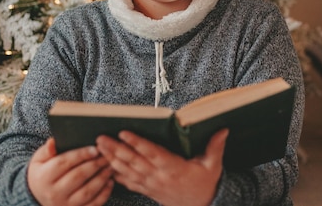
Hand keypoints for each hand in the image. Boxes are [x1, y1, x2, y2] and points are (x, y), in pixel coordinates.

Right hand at [27, 138, 114, 205]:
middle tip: (107, 156)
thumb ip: (47, 151)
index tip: (95, 148)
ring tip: (110, 167)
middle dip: (95, 164)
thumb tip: (53, 141)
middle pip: (78, 176)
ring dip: (102, 178)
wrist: (38, 195)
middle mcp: (53, 193)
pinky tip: (110, 182)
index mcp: (44, 177)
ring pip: (87, 192)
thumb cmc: (43, 172)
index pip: (64, 163)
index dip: (81, 155)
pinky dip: (104, 193)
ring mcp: (65, 204)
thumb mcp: (40, 160)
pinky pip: (93, 204)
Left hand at [96, 129, 228, 205]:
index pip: (151, 153)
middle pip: (134, 161)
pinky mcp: (148, 191)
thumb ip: (215, 146)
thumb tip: (223, 129)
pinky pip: (130, 183)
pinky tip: (107, 168)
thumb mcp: (213, 165)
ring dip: (112, 160)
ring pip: (128, 172)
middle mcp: (159, 177)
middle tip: (100, 138)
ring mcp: (152, 185)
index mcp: (173, 168)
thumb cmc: (206, 183)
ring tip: (99, 149)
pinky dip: (117, 175)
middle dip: (116, 149)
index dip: (137, 143)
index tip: (124, 133)